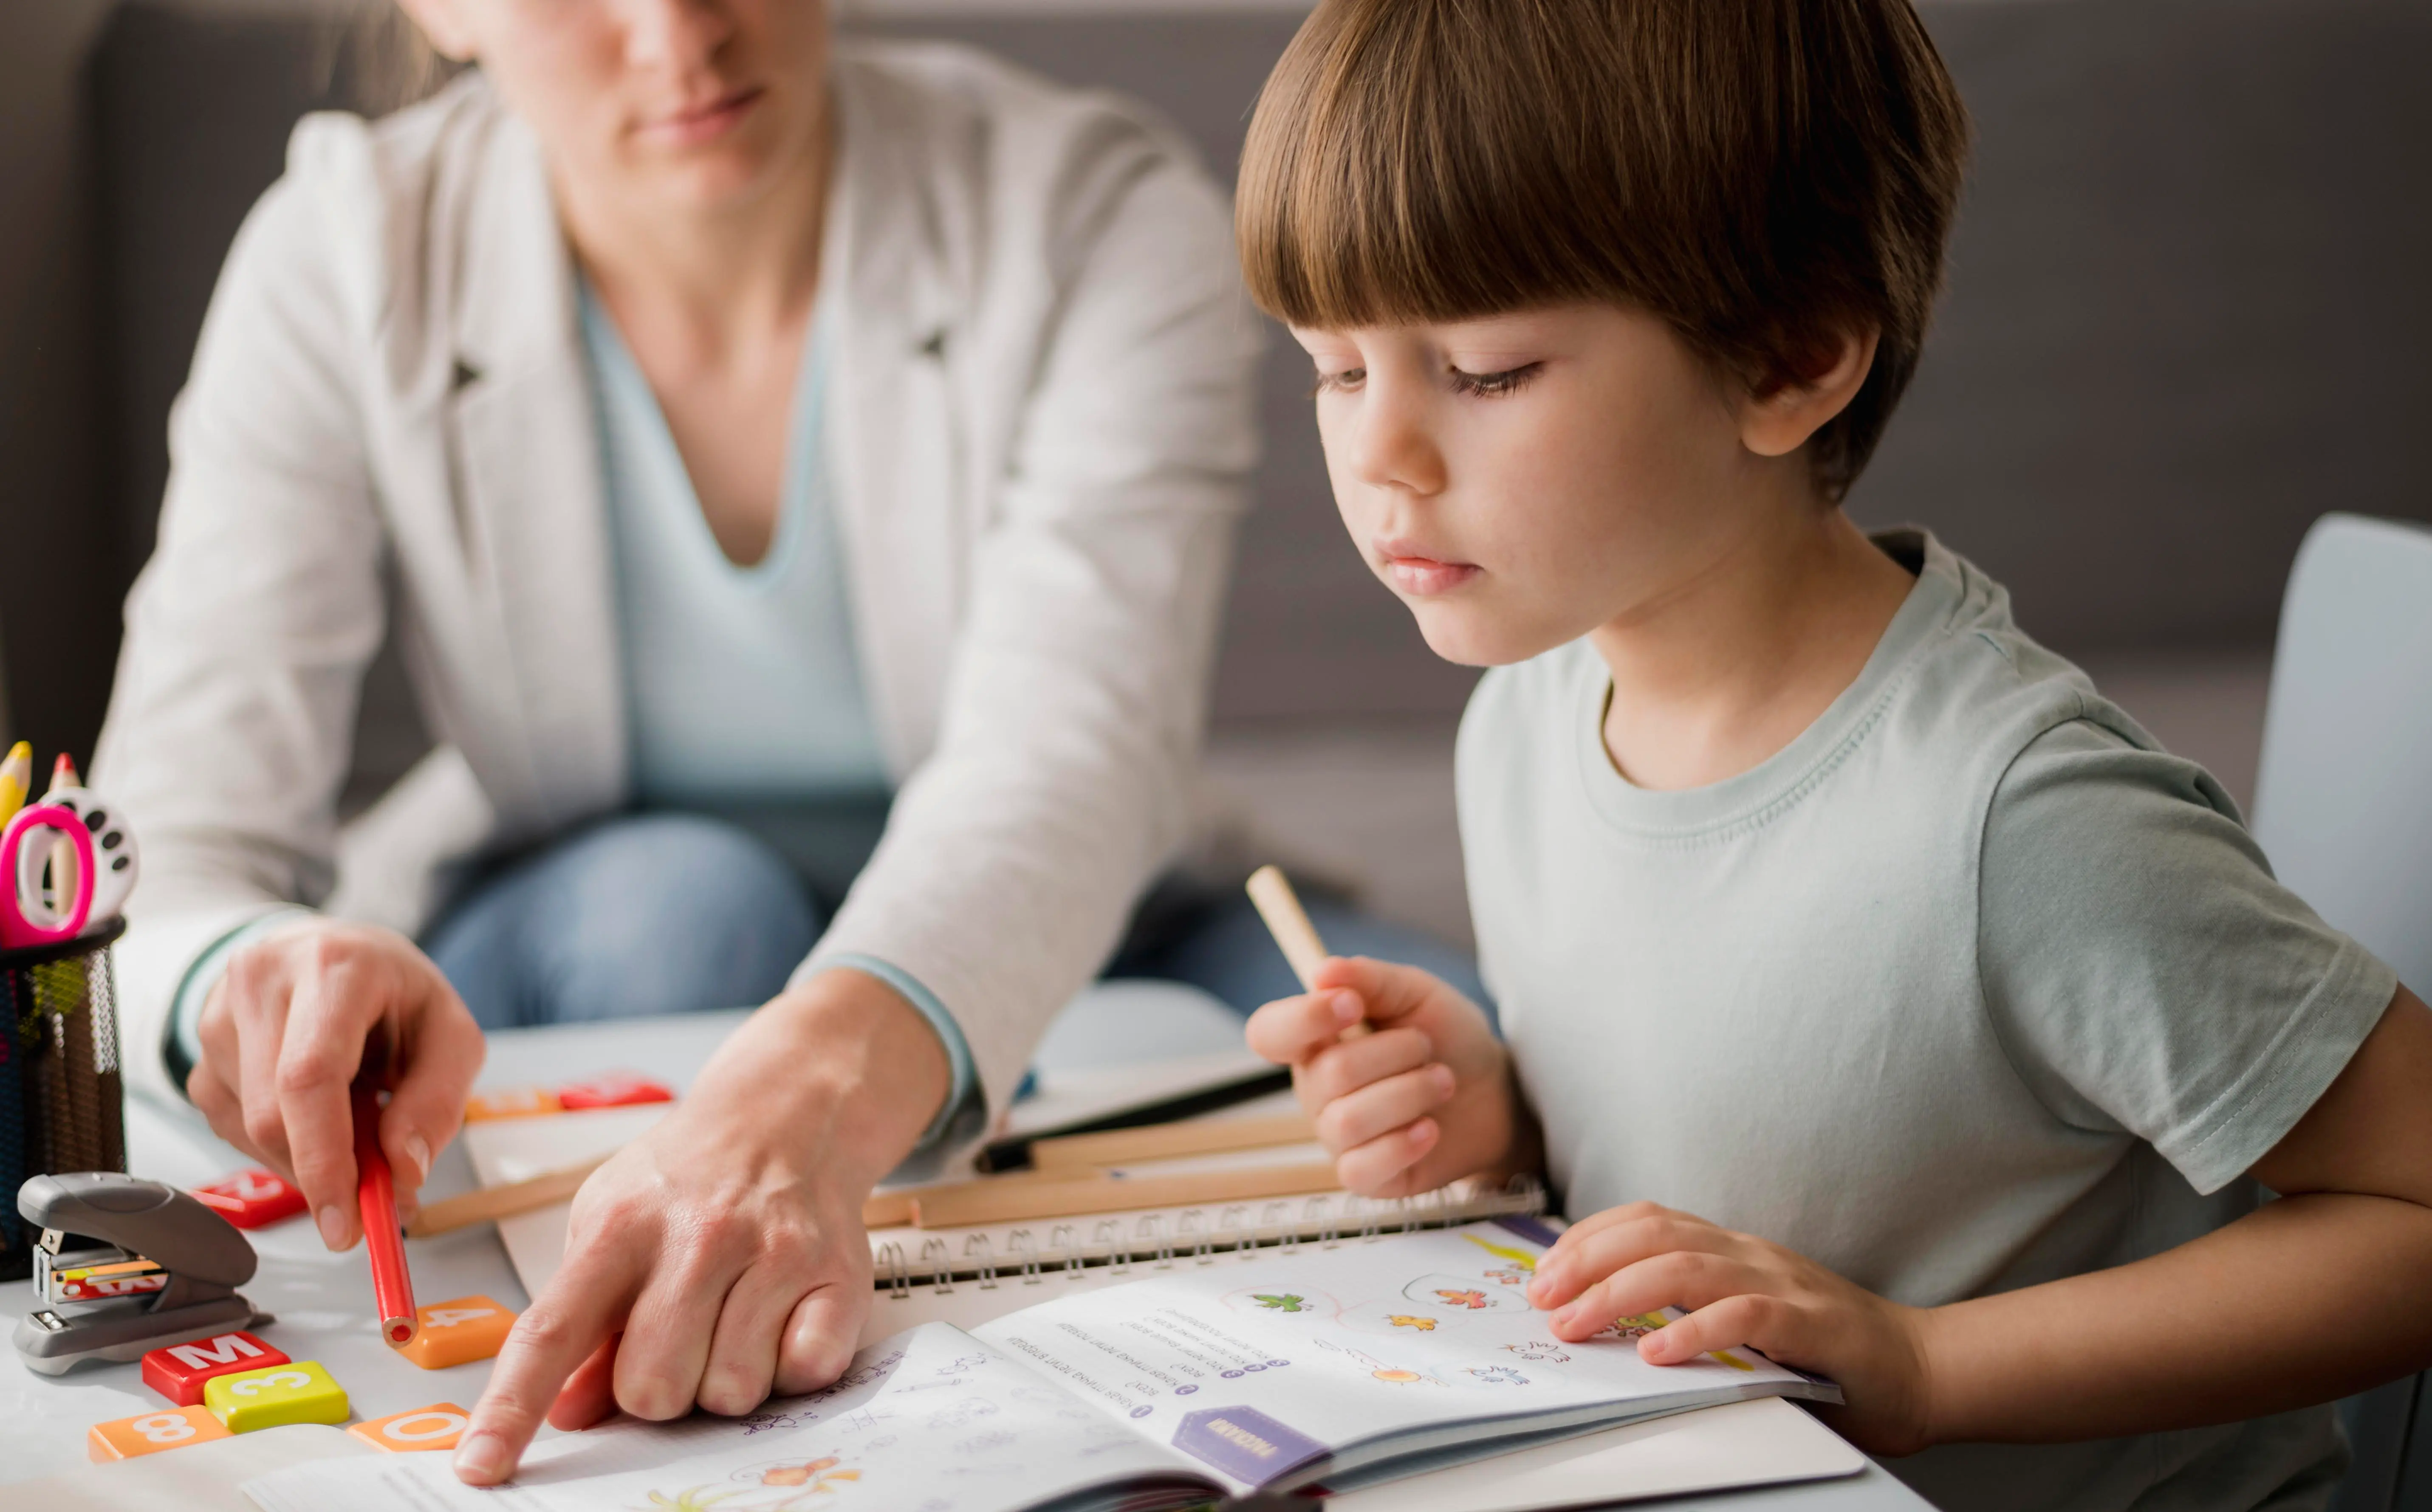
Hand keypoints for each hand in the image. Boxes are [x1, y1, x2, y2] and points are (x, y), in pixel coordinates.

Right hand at [189, 917, 483, 1246]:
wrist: (333, 955)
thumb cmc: (395, 995)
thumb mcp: (450, 1036)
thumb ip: (437, 1103)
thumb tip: (402, 1172)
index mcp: (333, 967)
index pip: (309, 1077)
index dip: (324, 1160)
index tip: (345, 1225)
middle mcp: (261, 983)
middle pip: (273, 1115)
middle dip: (323, 1175)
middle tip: (372, 1195)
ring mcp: (218, 1018)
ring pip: (251, 1131)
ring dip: (308, 1157)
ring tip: (355, 1117)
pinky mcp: (199, 1056)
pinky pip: (234, 1132)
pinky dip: (282, 1146)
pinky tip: (314, 1115)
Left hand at [453, 967, 950, 1484]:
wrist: (789, 1112)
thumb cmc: (688, 1179)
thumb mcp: (611, 1223)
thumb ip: (583, 1319)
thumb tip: (565, 1410)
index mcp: (619, 1226)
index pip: (551, 1332)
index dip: (511, 1408)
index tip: (480, 1468)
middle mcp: (697, 1236)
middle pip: (651, 1388)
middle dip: (659, 1386)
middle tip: (679, 1334)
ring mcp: (773, 1253)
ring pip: (729, 1392)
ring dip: (726, 1375)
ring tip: (734, 1316)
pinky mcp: (839, 1275)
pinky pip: (803, 1374)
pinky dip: (792, 1365)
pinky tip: (783, 1315)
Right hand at [1245, 956, 1532, 1196]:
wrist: (1495, 1093)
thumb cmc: (1448, 1039)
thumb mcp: (1416, 993)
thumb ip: (1370, 979)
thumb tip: (1322, 972)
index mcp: (1317, 1039)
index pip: (1270, 1033)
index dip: (1302, 1019)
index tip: (1352, 1004)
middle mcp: (1317, 1089)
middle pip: (1329, 1074)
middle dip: (1396, 1053)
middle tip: (1427, 1048)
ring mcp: (1337, 1136)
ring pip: (1347, 1121)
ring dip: (1410, 1093)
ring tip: (1443, 1082)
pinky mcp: (1365, 1176)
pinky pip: (1360, 1169)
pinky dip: (1403, 1144)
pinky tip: (1430, 1128)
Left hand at [1527, 1202, 1933, 1454]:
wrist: (1918, 1368)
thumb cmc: (1823, 1351)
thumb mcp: (1744, 1319)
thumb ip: (1692, 1309)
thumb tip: (1606, 1322)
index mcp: (1731, 1249)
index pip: (1647, 1220)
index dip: (1588, 1238)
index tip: (1544, 1272)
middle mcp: (1750, 1254)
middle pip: (1653, 1235)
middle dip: (1587, 1261)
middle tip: (1543, 1298)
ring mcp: (1782, 1283)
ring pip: (1686, 1268)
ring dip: (1620, 1294)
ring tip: (1577, 1323)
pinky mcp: (1811, 1325)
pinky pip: (1744, 1317)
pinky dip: (1694, 1331)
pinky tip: (1658, 1351)